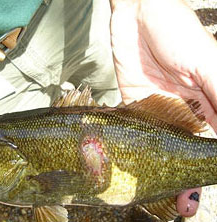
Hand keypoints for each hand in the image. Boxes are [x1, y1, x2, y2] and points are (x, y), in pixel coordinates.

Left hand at [110, 0, 216, 216]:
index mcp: (209, 100)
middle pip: (191, 149)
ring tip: (169, 196)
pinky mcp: (135, 103)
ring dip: (165, 169)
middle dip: (189, 176)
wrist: (138, 13)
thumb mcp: (204, 62)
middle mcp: (186, 109)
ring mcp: (160, 108)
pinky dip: (137, 149)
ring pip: (165, 145)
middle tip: (186, 203)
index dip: (210, 163)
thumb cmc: (174, 30)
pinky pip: (137, 130)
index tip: (208, 184)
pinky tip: (138, 167)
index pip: (216, 139)